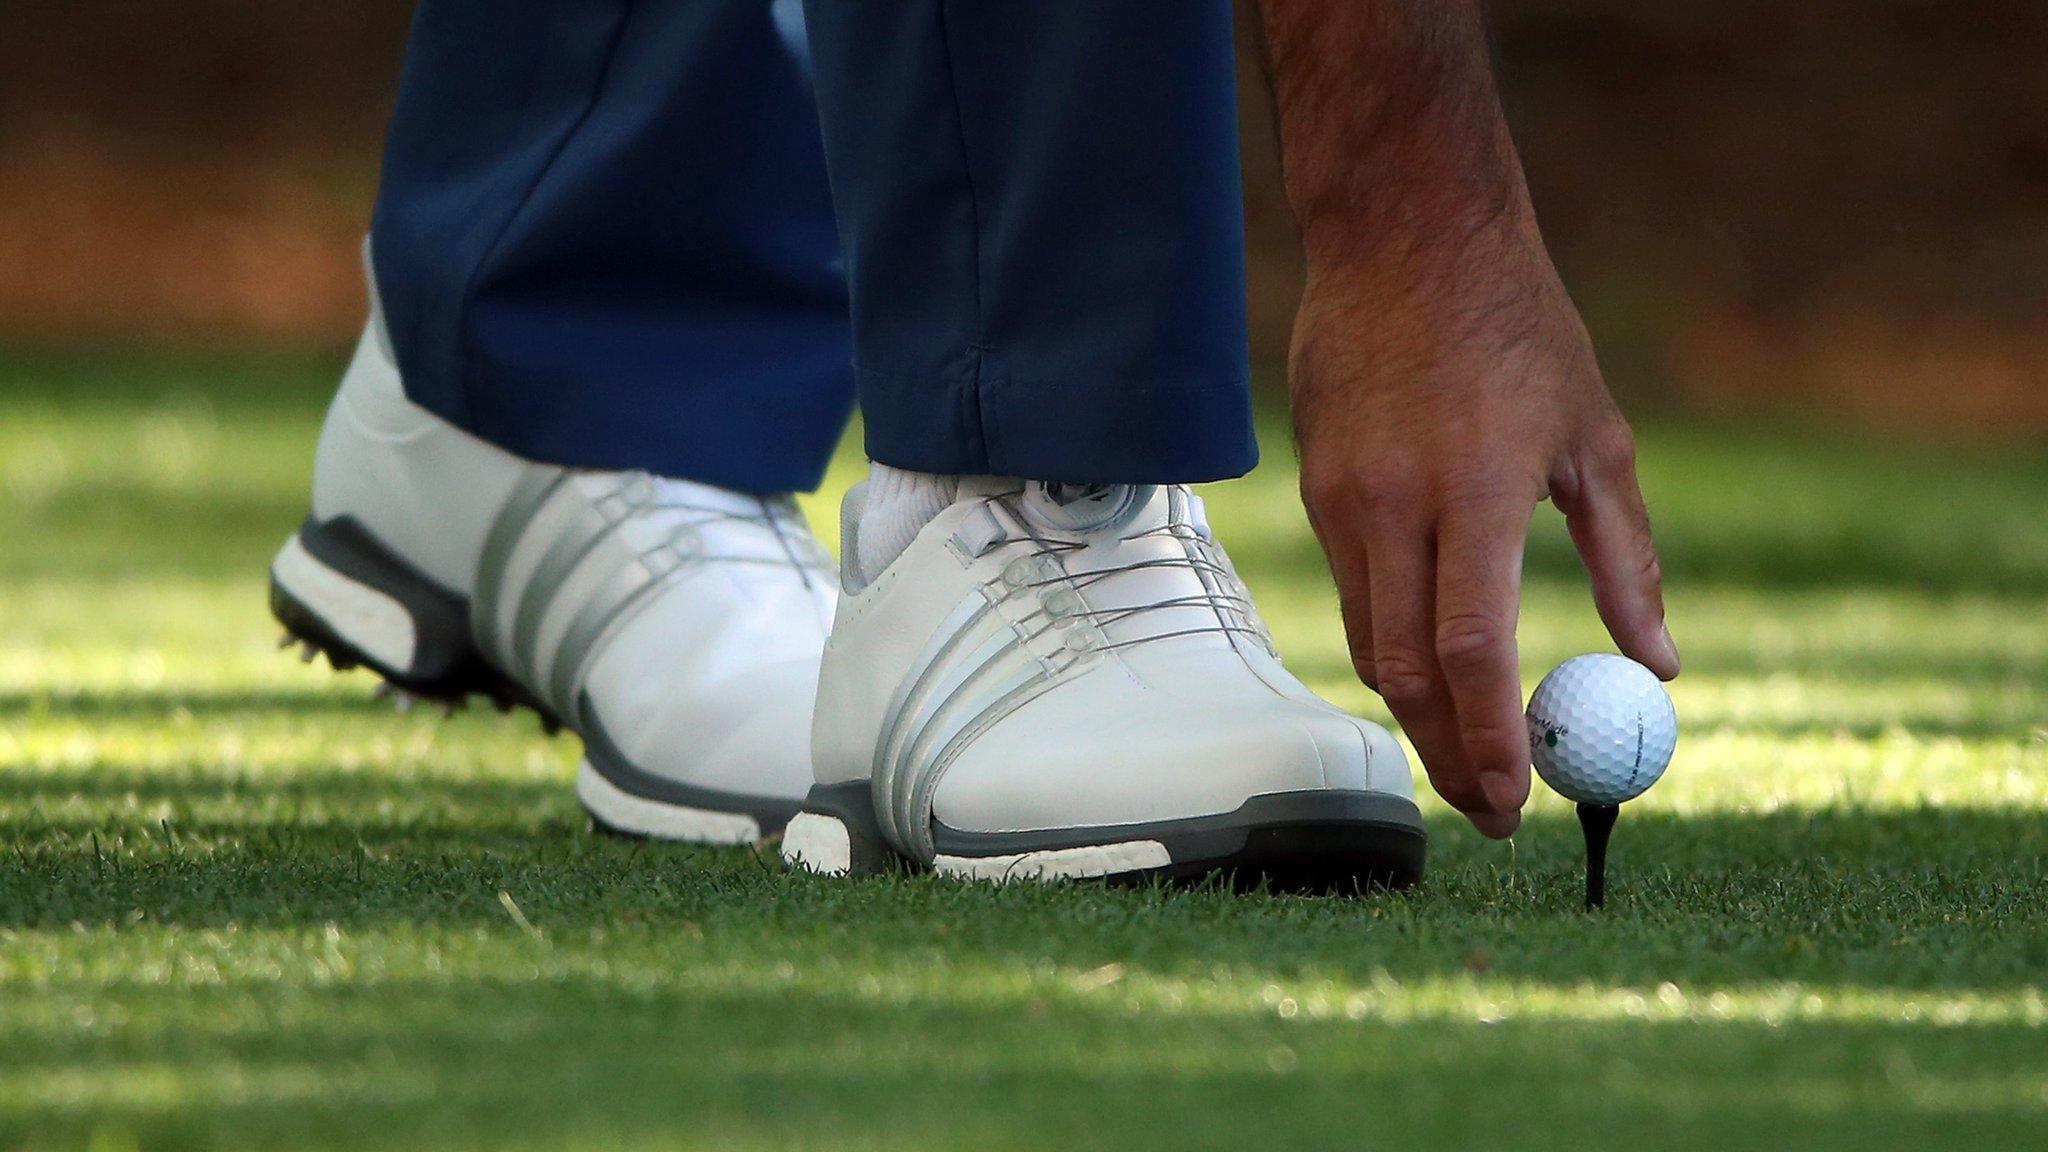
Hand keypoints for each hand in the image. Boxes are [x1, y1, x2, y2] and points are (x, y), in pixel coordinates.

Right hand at [1290, 224, 1678, 838]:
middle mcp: (1395, 505)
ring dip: (1415, 714)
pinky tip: (1427, 670)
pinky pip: (1353, 593)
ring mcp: (1342, 499)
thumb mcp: (1598, 436)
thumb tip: (1660, 666)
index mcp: (1477, 491)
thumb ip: (1627, 559)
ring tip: (1462, 760)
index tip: (1519, 804)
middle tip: (1489, 811)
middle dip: (1445, 758)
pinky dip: (1390, 648)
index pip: (1472, 649)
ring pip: (1369, 642)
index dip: (1490, 739)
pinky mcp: (1314, 491)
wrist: (1400, 236)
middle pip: (1406, 672)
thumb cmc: (1519, 327)